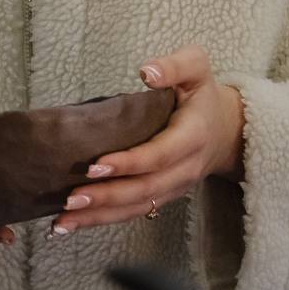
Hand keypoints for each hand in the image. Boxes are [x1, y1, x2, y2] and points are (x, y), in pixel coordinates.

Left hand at [52, 44, 244, 234]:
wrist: (224, 128)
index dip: (128, 163)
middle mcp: (185, 168)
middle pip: (144, 189)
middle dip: (107, 196)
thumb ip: (175, 65)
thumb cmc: (200, 93)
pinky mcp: (162, 196)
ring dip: (99, 215)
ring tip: (63, 220)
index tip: (94, 165)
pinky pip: (133, 211)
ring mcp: (174, 187)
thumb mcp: (196, 66)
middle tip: (70, 198)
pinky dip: (103, 219)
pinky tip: (71, 223)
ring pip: (136, 207)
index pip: (158, 155)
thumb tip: (147, 71)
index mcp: (192, 136)